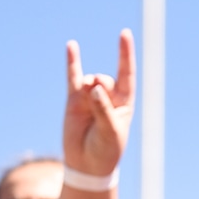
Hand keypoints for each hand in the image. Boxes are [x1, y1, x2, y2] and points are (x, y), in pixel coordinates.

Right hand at [62, 30, 134, 177]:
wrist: (86, 165)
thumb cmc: (105, 150)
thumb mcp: (110, 132)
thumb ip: (103, 109)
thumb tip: (94, 88)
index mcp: (124, 103)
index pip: (126, 73)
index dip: (125, 54)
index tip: (124, 34)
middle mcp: (108, 97)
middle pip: (105, 79)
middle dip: (100, 86)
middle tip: (96, 98)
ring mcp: (90, 97)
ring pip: (90, 81)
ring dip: (89, 89)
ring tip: (87, 103)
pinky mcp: (74, 100)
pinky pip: (73, 77)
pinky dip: (72, 62)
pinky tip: (71, 46)